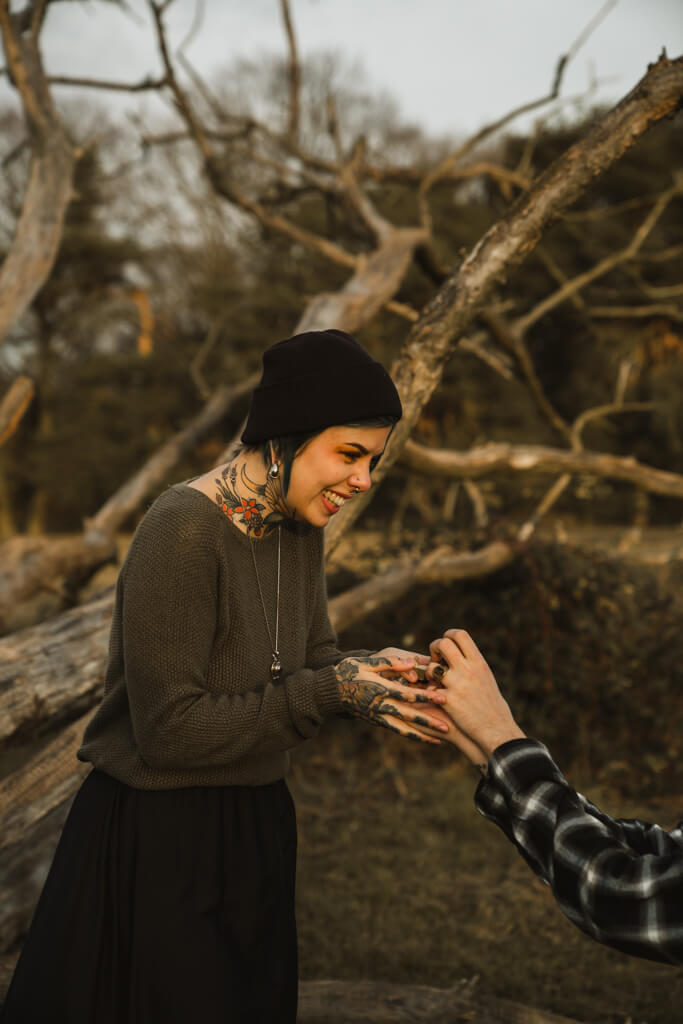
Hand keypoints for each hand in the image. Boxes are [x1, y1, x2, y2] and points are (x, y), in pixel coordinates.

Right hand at [335, 654, 447, 745]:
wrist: (331, 691)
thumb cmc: (350, 671)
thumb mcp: (367, 662)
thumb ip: (390, 663)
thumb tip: (412, 663)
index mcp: (380, 689)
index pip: (406, 694)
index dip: (425, 696)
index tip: (442, 697)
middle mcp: (379, 706)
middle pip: (408, 715)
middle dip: (428, 720)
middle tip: (447, 725)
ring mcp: (378, 716)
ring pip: (403, 728)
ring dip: (422, 734)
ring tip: (440, 739)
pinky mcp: (377, 722)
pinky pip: (397, 731)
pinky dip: (412, 736)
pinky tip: (426, 739)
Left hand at [428, 629, 524, 760]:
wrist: (496, 731)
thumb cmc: (492, 707)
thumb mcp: (486, 679)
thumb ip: (472, 665)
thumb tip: (460, 652)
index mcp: (479, 663)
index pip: (460, 635)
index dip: (448, 635)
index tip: (445, 646)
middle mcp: (469, 670)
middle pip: (443, 644)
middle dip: (434, 649)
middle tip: (435, 660)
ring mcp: (458, 685)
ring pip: (432, 667)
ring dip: (429, 673)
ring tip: (435, 681)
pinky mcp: (448, 700)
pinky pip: (430, 689)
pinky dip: (430, 693)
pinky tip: (436, 699)